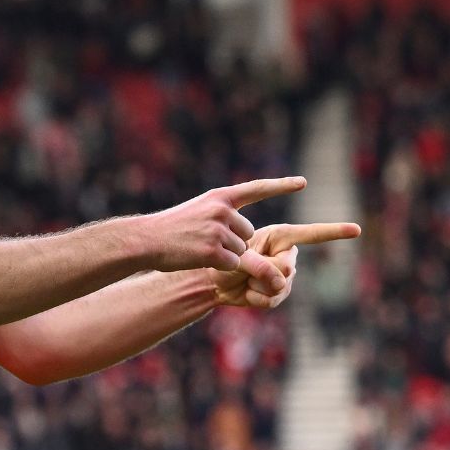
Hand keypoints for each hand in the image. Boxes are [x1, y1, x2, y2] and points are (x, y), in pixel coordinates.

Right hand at [141, 177, 308, 273]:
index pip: (257, 188)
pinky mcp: (214, 251)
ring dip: (226, 256)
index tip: (303, 182)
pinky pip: (233, 264)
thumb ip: (223, 214)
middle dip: (234, 242)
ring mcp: (218, 230)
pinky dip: (221, 267)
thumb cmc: (172, 228)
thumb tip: (246, 231)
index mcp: (220, 196)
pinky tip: (200, 259)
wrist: (146, 240)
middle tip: (206, 241)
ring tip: (199, 248)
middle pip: (248, 234)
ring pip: (241, 251)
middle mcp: (222, 210)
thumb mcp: (199, 210)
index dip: (282, 185)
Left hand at [211, 221, 360, 309]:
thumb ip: (259, 265)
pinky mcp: (280, 294)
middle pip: (286, 267)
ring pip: (280, 287)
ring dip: (257, 287)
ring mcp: (286, 276)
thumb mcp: (238, 259)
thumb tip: (281, 280)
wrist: (214, 283)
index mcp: (280, 236)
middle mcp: (287, 255)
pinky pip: (273, 301)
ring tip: (245, 281)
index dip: (334, 232)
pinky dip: (256, 299)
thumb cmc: (223, 261)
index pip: (311, 234)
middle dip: (264, 272)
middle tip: (245, 270)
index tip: (357, 230)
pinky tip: (247, 293)